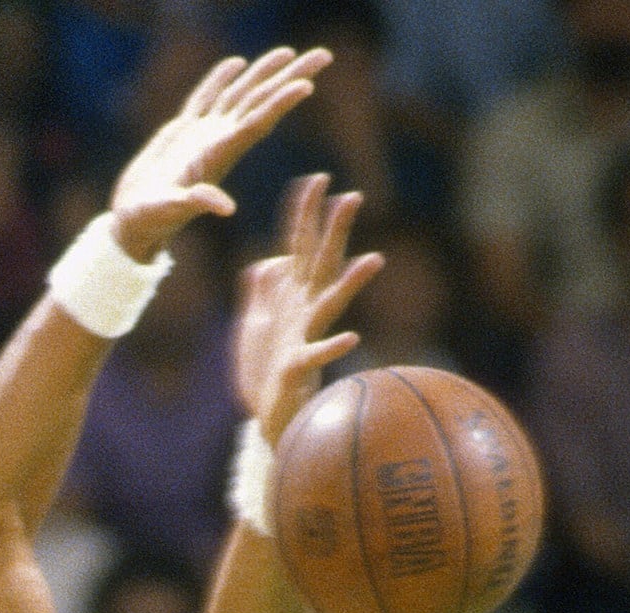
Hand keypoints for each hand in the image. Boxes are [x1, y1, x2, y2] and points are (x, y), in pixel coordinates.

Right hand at [109, 47, 330, 260]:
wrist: (133, 223)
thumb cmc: (150, 220)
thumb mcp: (170, 211)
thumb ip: (196, 203)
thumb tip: (226, 208)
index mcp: (218, 156)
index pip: (257, 123)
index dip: (280, 102)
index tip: (307, 85)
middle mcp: (217, 142)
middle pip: (260, 102)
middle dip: (290, 77)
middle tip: (324, 56)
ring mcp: (201, 136)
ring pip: (238, 96)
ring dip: (263, 73)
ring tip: (288, 52)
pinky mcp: (181, 134)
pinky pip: (205, 99)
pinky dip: (219, 80)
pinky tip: (235, 65)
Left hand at [233, 174, 383, 443]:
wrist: (266, 417)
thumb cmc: (265, 371)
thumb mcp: (255, 323)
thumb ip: (261, 291)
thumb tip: (266, 261)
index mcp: (291, 297)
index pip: (299, 247)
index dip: (304, 215)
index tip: (315, 179)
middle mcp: (304, 312)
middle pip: (321, 264)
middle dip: (335, 232)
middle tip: (353, 197)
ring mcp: (305, 337)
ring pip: (330, 304)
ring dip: (351, 283)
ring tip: (374, 260)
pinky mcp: (299, 368)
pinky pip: (318, 356)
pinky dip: (333, 347)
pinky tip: (352, 337)